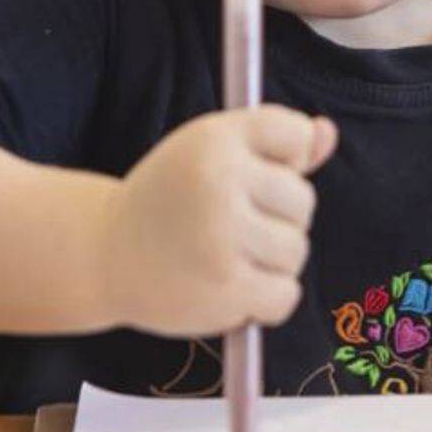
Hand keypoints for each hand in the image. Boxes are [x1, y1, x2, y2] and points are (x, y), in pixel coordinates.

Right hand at [96, 104, 336, 336]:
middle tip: (230, 221)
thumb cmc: (171, 197)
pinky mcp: (224, 287)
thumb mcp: (213, 151)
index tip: (254, 172)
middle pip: (303, 200)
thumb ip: (277, 144)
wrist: (104, 253)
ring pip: (297, 250)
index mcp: (215, 138)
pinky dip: (266, 298)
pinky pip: (285, 296)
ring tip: (228, 253)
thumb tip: (327, 133)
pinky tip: (233, 285)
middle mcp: (219, 180)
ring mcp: (221, 236)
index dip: (287, 158)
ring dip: (272, 260)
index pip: (295, 134)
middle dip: (278, 216)